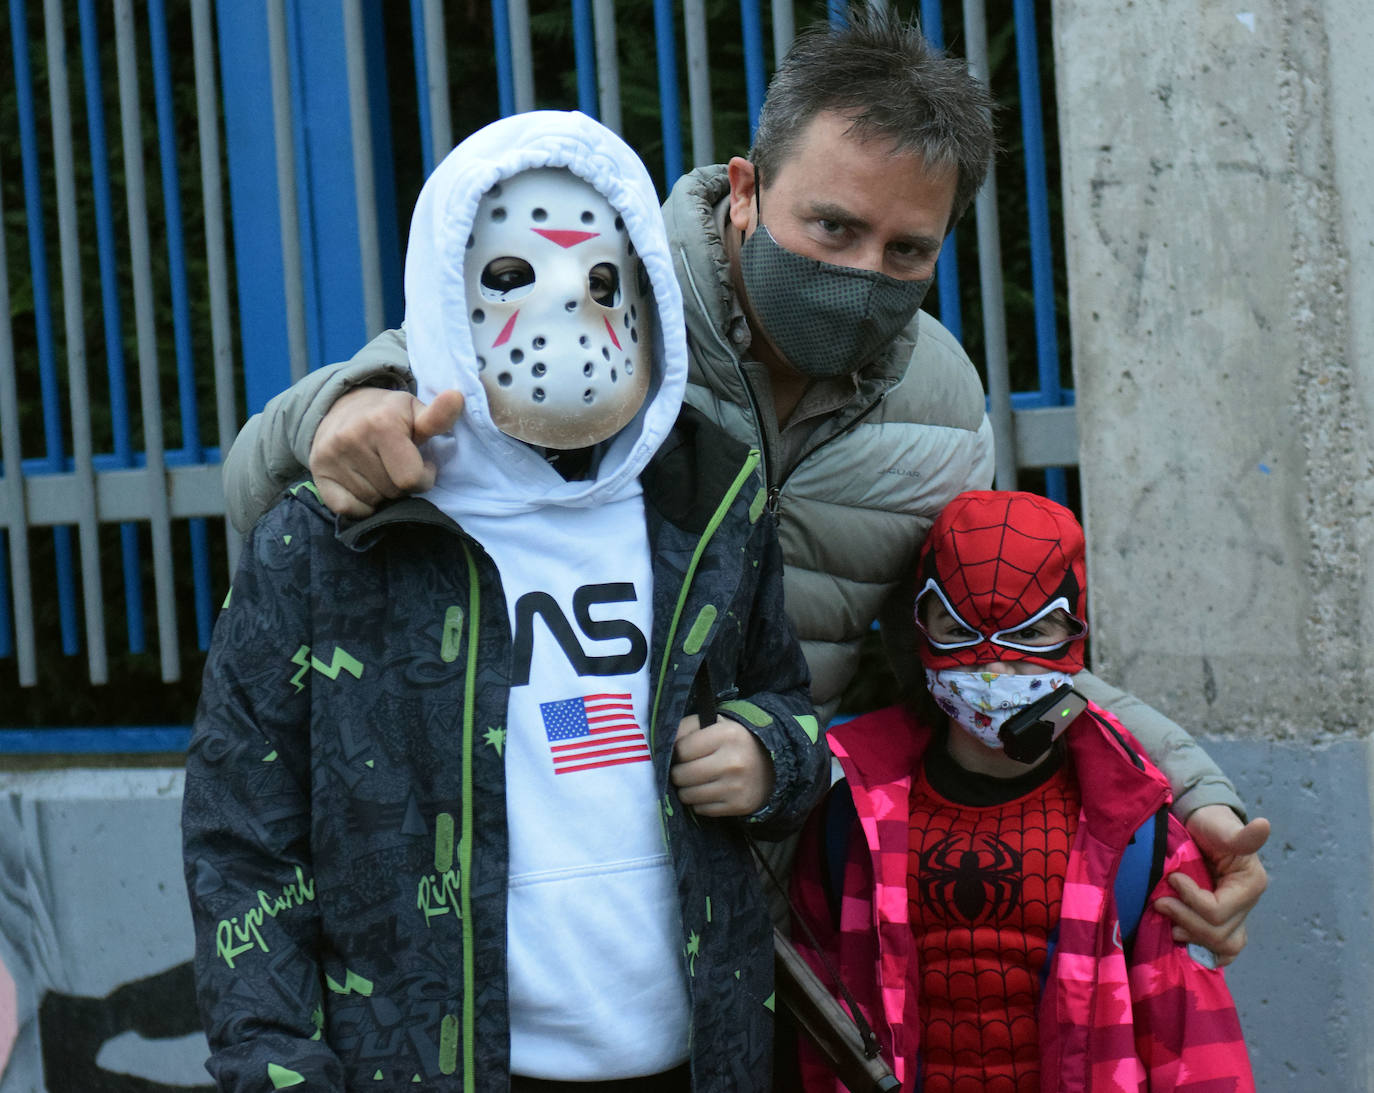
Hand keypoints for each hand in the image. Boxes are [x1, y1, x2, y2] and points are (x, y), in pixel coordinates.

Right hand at [308, 387, 463, 517]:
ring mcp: (331, 458)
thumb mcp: (414, 411)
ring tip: (379, 469)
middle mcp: (351, 440)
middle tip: (396, 465)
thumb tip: (457, 398)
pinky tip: (363, 483)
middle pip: (393, 492)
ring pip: (373, 501)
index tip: (422, 464)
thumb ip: (439, 416)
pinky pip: (349, 510)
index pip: (411, 479)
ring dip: (383, 493)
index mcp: (381, 424)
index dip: (424, 476)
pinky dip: (361, 505)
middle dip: (402, 484)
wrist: (338, 406)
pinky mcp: (318, 474)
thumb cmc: (386, 413)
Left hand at [670, 714, 774, 816]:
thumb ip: (686, 728)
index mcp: (727, 735)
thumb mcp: (715, 724)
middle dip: (678, 773)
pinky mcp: (738, 806)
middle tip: (686, 769)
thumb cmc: (734, 742)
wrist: (771, 764)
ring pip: (688, 795)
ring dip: (686, 790)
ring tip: (696, 781)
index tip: (683, 753)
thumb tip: (663, 745)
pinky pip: (701, 809)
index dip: (677, 752)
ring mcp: (736, 787)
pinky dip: (700, 802)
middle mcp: (732, 762)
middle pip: (681, 775)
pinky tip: (709, 791)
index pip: (681, 749)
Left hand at [1153, 805, 1270, 964]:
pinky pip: (1222, 950)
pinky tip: (1184, 940)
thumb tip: (1263, 824)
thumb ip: (1240, 835)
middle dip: (1186, 919)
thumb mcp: (1221, 828)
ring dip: (1194, 938)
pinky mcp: (1225, 922)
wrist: (1203, 827)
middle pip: (1219, 933)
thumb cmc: (1211, 826)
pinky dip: (1204, 949)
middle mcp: (1247, 905)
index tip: (1173, 878)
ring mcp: (1238, 916)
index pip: (1219, 910)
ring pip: (1223, 947)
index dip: (1191, 899)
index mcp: (1250, 885)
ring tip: (1171, 926)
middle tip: (1160, 903)